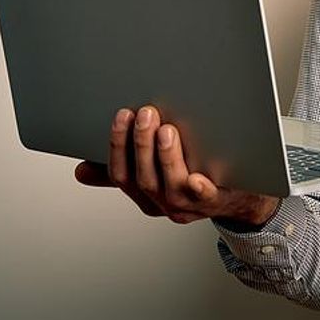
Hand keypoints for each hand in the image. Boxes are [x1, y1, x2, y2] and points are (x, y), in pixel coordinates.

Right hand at [74, 105, 279, 225]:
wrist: (238, 198)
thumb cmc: (195, 179)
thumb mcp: (155, 175)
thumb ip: (124, 168)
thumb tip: (81, 170)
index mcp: (144, 194)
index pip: (121, 174)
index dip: (117, 146)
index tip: (122, 115)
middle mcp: (163, 203)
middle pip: (144, 178)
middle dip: (141, 144)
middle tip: (145, 114)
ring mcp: (188, 205)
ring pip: (170, 185)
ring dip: (165, 157)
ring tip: (166, 129)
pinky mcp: (215, 202)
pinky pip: (205, 198)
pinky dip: (198, 188)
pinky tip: (196, 176)